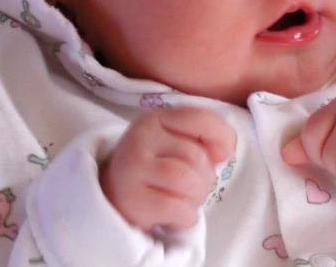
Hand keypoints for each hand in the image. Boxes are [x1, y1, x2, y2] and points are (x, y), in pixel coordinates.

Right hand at [100, 107, 236, 231]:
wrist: (112, 197)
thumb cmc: (154, 170)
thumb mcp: (173, 145)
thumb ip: (201, 140)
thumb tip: (223, 151)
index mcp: (155, 119)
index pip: (198, 118)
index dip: (221, 136)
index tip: (223, 155)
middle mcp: (141, 138)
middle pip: (196, 156)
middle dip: (207, 178)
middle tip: (195, 188)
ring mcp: (133, 167)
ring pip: (188, 181)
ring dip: (197, 198)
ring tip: (187, 201)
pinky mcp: (131, 198)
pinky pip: (176, 208)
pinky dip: (187, 217)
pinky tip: (178, 216)